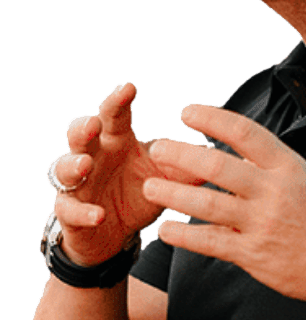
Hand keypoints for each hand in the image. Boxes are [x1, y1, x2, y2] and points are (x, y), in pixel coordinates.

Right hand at [48, 83, 203, 266]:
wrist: (114, 233)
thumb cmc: (139, 193)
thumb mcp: (166, 179)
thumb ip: (190, 167)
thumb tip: (228, 155)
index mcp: (117, 141)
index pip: (114, 115)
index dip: (118, 100)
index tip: (129, 87)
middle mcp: (92, 157)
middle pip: (80, 135)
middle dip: (83, 127)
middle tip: (93, 123)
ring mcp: (77, 184)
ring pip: (63, 169)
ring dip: (72, 165)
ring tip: (85, 165)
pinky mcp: (70, 212)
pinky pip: (71, 210)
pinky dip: (83, 212)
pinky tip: (98, 214)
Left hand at [143, 104, 305, 310]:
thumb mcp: (303, 181)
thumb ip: (267, 167)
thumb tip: (231, 148)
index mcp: (288, 166)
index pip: (245, 132)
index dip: (211, 118)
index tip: (186, 111)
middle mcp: (275, 191)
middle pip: (217, 164)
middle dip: (180, 155)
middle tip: (157, 148)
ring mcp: (263, 223)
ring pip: (206, 204)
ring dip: (172, 194)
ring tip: (149, 188)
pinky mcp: (254, 255)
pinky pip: (209, 241)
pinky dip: (183, 235)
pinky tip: (166, 231)